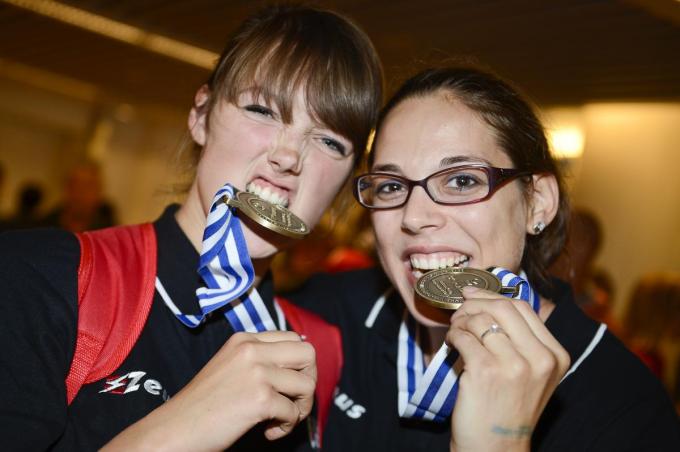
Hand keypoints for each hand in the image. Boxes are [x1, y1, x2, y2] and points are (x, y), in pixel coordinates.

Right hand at [102, 330, 316, 450]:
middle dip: (309, 381)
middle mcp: (251, 350)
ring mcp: (256, 372)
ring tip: (278, 420)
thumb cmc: (202, 407)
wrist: (173, 431)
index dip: (300, 365)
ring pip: (307, 385)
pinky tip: (267, 432)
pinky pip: (293, 412)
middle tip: (293, 401)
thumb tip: (300, 370)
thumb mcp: (230, 368)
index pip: (294, 339)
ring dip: (299, 409)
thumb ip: (259, 361)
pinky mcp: (259, 398)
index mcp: (244, 340)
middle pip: (308, 354)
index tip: (289, 386)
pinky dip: (285, 427)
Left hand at [446, 287, 569, 451]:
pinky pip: (464, 337)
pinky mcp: (486, 372)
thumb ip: (520, 339)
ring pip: (480, 320)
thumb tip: (488, 298)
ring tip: (455, 331)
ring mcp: (514, 365)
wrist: (496, 447)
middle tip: (459, 311)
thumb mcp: (531, 373)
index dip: (492, 295)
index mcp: (555, 355)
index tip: (472, 294)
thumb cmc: (507, 407)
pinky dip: (453, 335)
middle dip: (474, 303)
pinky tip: (451, 344)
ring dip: (460, 321)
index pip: (523, 307)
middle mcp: (540, 359)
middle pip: (503, 307)